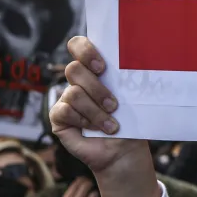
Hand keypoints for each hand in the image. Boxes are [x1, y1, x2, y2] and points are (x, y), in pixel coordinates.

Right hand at [49, 37, 150, 175]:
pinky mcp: (58, 116)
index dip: (85, 50)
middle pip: (74, 69)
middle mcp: (78, 81)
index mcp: (94, 69)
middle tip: (114, 104)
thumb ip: (126, 78)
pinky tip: (95, 129)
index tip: (102, 67)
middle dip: (96, 88)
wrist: (124, 150)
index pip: (78, 45)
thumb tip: (138, 59)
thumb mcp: (132, 97)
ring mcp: (66, 98)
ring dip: (96, 111)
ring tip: (111, 125)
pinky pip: (64, 111)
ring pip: (73, 93)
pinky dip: (83, 121)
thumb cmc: (130, 121)